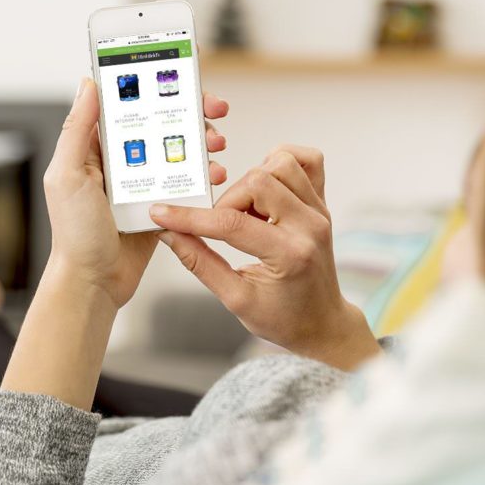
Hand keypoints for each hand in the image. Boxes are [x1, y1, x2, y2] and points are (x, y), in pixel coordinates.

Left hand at [43, 77, 229, 307]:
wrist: (94, 282)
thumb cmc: (74, 233)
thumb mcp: (67, 175)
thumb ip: (77, 130)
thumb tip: (88, 84)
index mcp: (95, 146)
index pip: (128, 103)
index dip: (154, 85)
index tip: (181, 73)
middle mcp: (120, 159)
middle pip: (160, 121)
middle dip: (191, 111)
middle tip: (215, 108)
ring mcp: (142, 181)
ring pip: (178, 149)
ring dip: (202, 141)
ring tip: (218, 144)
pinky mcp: (161, 204)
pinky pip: (186, 181)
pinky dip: (204, 174)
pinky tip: (215, 174)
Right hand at [149, 145, 379, 370]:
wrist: (323, 323)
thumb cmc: (283, 318)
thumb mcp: (236, 299)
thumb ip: (200, 263)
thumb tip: (168, 234)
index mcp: (290, 255)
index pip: (232, 223)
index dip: (190, 217)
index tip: (161, 214)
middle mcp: (310, 226)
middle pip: (258, 181)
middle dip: (226, 200)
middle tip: (218, 225)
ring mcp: (319, 211)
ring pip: (282, 163)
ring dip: (252, 181)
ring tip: (244, 210)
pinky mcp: (321, 203)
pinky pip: (309, 161)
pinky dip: (281, 163)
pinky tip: (265, 186)